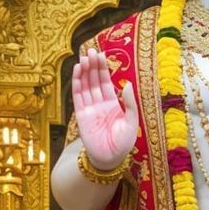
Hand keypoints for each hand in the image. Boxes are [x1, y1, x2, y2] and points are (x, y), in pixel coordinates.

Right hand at [73, 48, 137, 170]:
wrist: (110, 159)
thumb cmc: (123, 143)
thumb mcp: (131, 121)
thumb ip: (130, 103)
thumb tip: (128, 84)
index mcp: (112, 104)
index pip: (106, 82)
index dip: (103, 69)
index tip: (101, 54)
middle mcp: (99, 103)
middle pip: (94, 80)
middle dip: (93, 66)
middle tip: (91, 50)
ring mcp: (89, 108)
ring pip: (85, 85)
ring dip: (84, 71)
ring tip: (84, 57)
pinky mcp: (80, 114)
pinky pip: (78, 96)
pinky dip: (77, 83)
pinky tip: (78, 71)